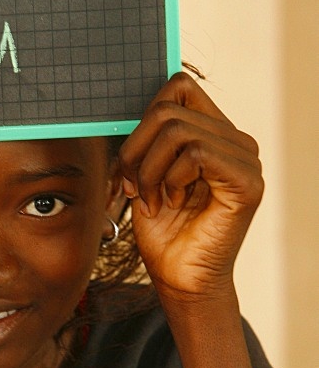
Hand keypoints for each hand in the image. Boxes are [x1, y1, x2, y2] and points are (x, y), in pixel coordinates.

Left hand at [118, 72, 263, 300]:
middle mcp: (235, 140)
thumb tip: (121, 114)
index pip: (177, 88)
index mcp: (213, 133)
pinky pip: (195, 153)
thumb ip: (144, 140)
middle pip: (167, 110)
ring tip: (154, 201)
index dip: (142, 122)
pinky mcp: (247, 180)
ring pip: (176, 131)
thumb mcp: (144, 175)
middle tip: (134, 189)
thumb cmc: (164, 232)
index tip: (129, 166)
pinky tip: (173, 204)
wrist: (180, 279)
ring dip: (149, 171)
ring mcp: (245, 158)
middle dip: (135, 152)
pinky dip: (171, 179)